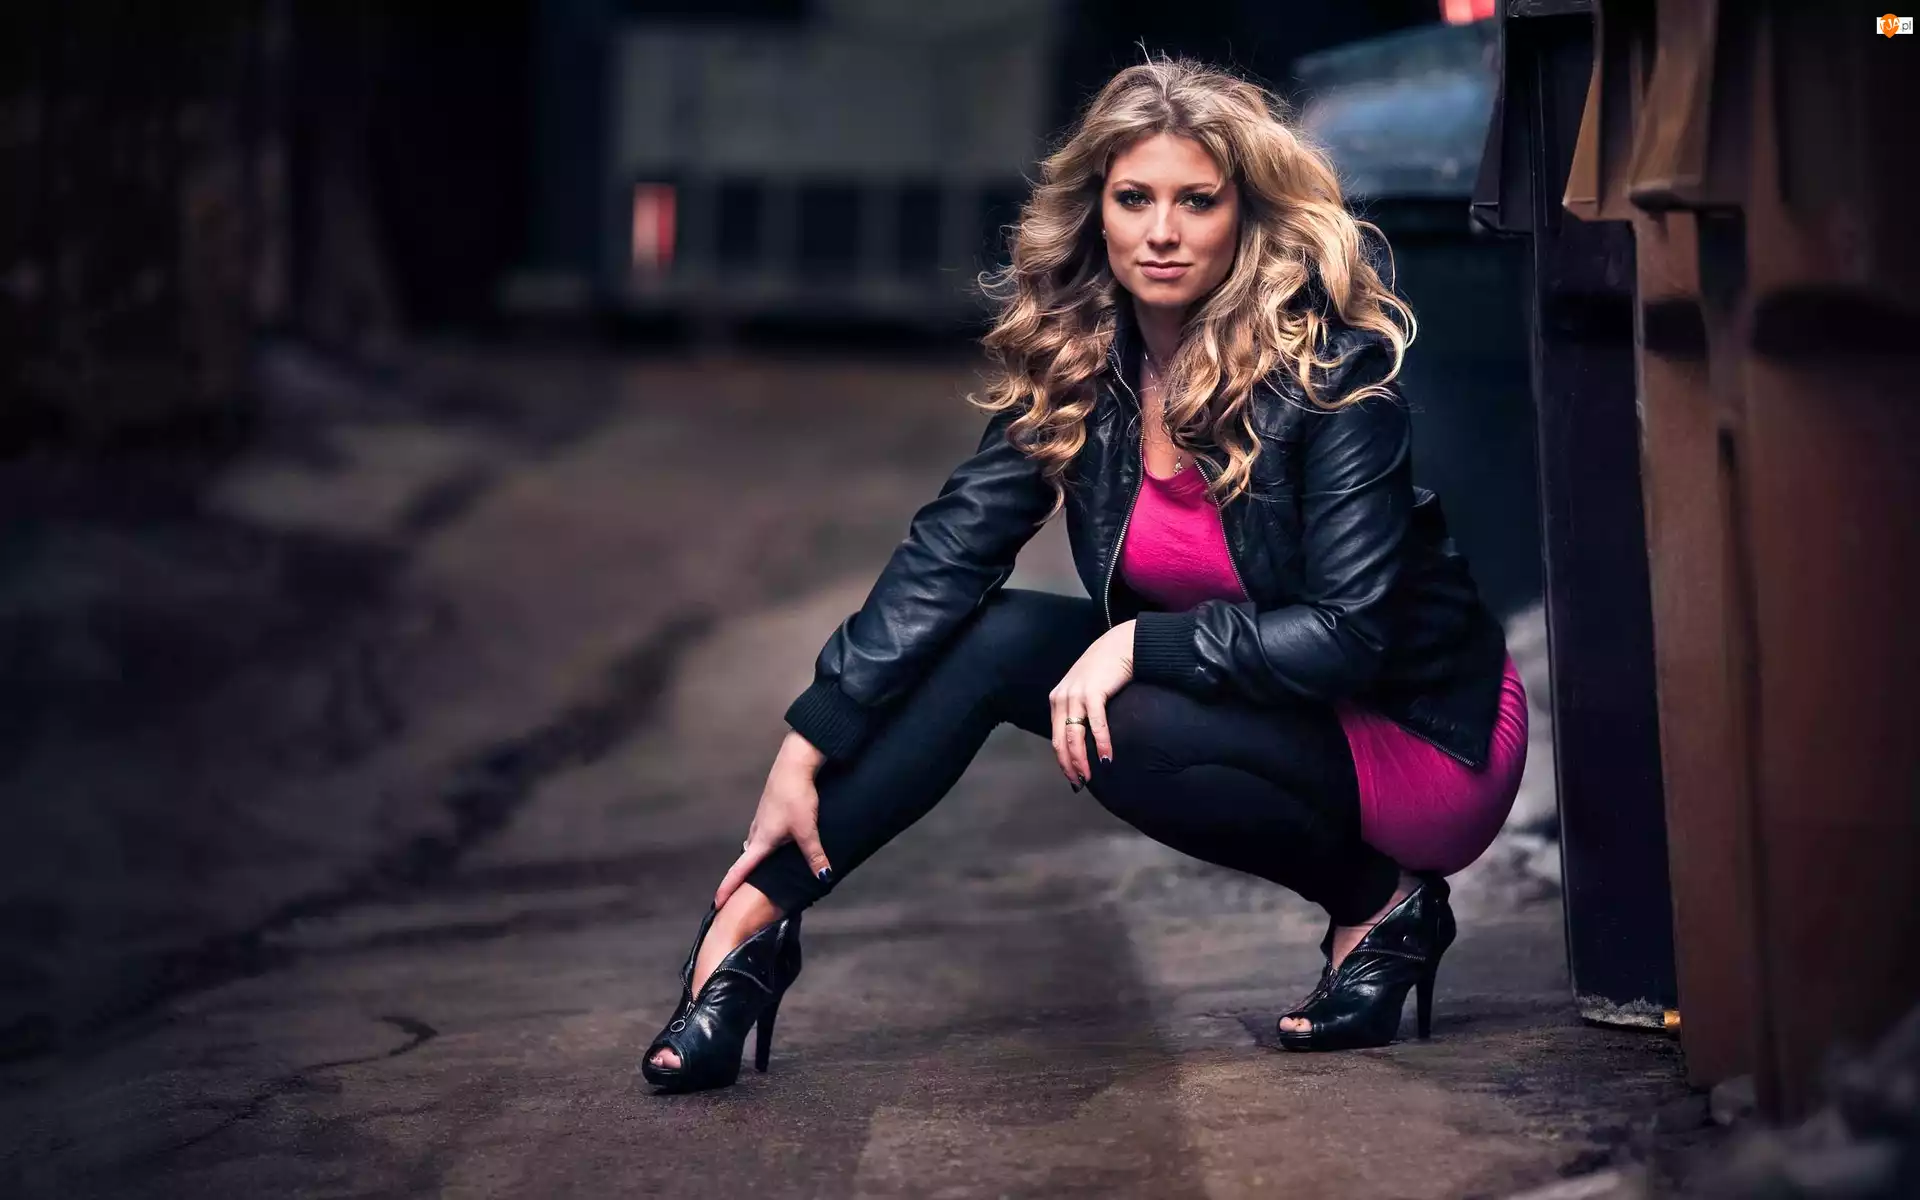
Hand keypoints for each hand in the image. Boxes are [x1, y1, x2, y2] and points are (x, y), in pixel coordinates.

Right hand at [714, 732, 831, 907]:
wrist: (794, 764)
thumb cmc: (796, 796)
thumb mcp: (808, 829)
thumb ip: (815, 855)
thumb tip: (823, 877)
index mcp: (761, 841)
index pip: (739, 871)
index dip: (727, 888)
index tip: (717, 904)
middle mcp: (757, 832)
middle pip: (745, 860)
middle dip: (740, 877)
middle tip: (736, 894)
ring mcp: (762, 820)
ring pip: (754, 846)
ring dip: (753, 860)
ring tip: (757, 874)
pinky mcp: (770, 811)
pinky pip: (763, 835)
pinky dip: (765, 846)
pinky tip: (776, 845)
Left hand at [1049, 619, 1134, 787]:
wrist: (1121, 644)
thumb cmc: (1107, 668)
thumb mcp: (1085, 689)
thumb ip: (1079, 709)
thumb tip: (1084, 736)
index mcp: (1058, 699)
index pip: (1055, 736)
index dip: (1062, 759)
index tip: (1072, 776)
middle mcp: (1062, 697)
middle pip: (1060, 740)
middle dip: (1069, 765)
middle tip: (1079, 782)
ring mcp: (1076, 695)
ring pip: (1074, 736)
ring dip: (1081, 759)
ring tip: (1089, 776)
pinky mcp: (1094, 692)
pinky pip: (1096, 725)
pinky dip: (1102, 743)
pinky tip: (1107, 757)